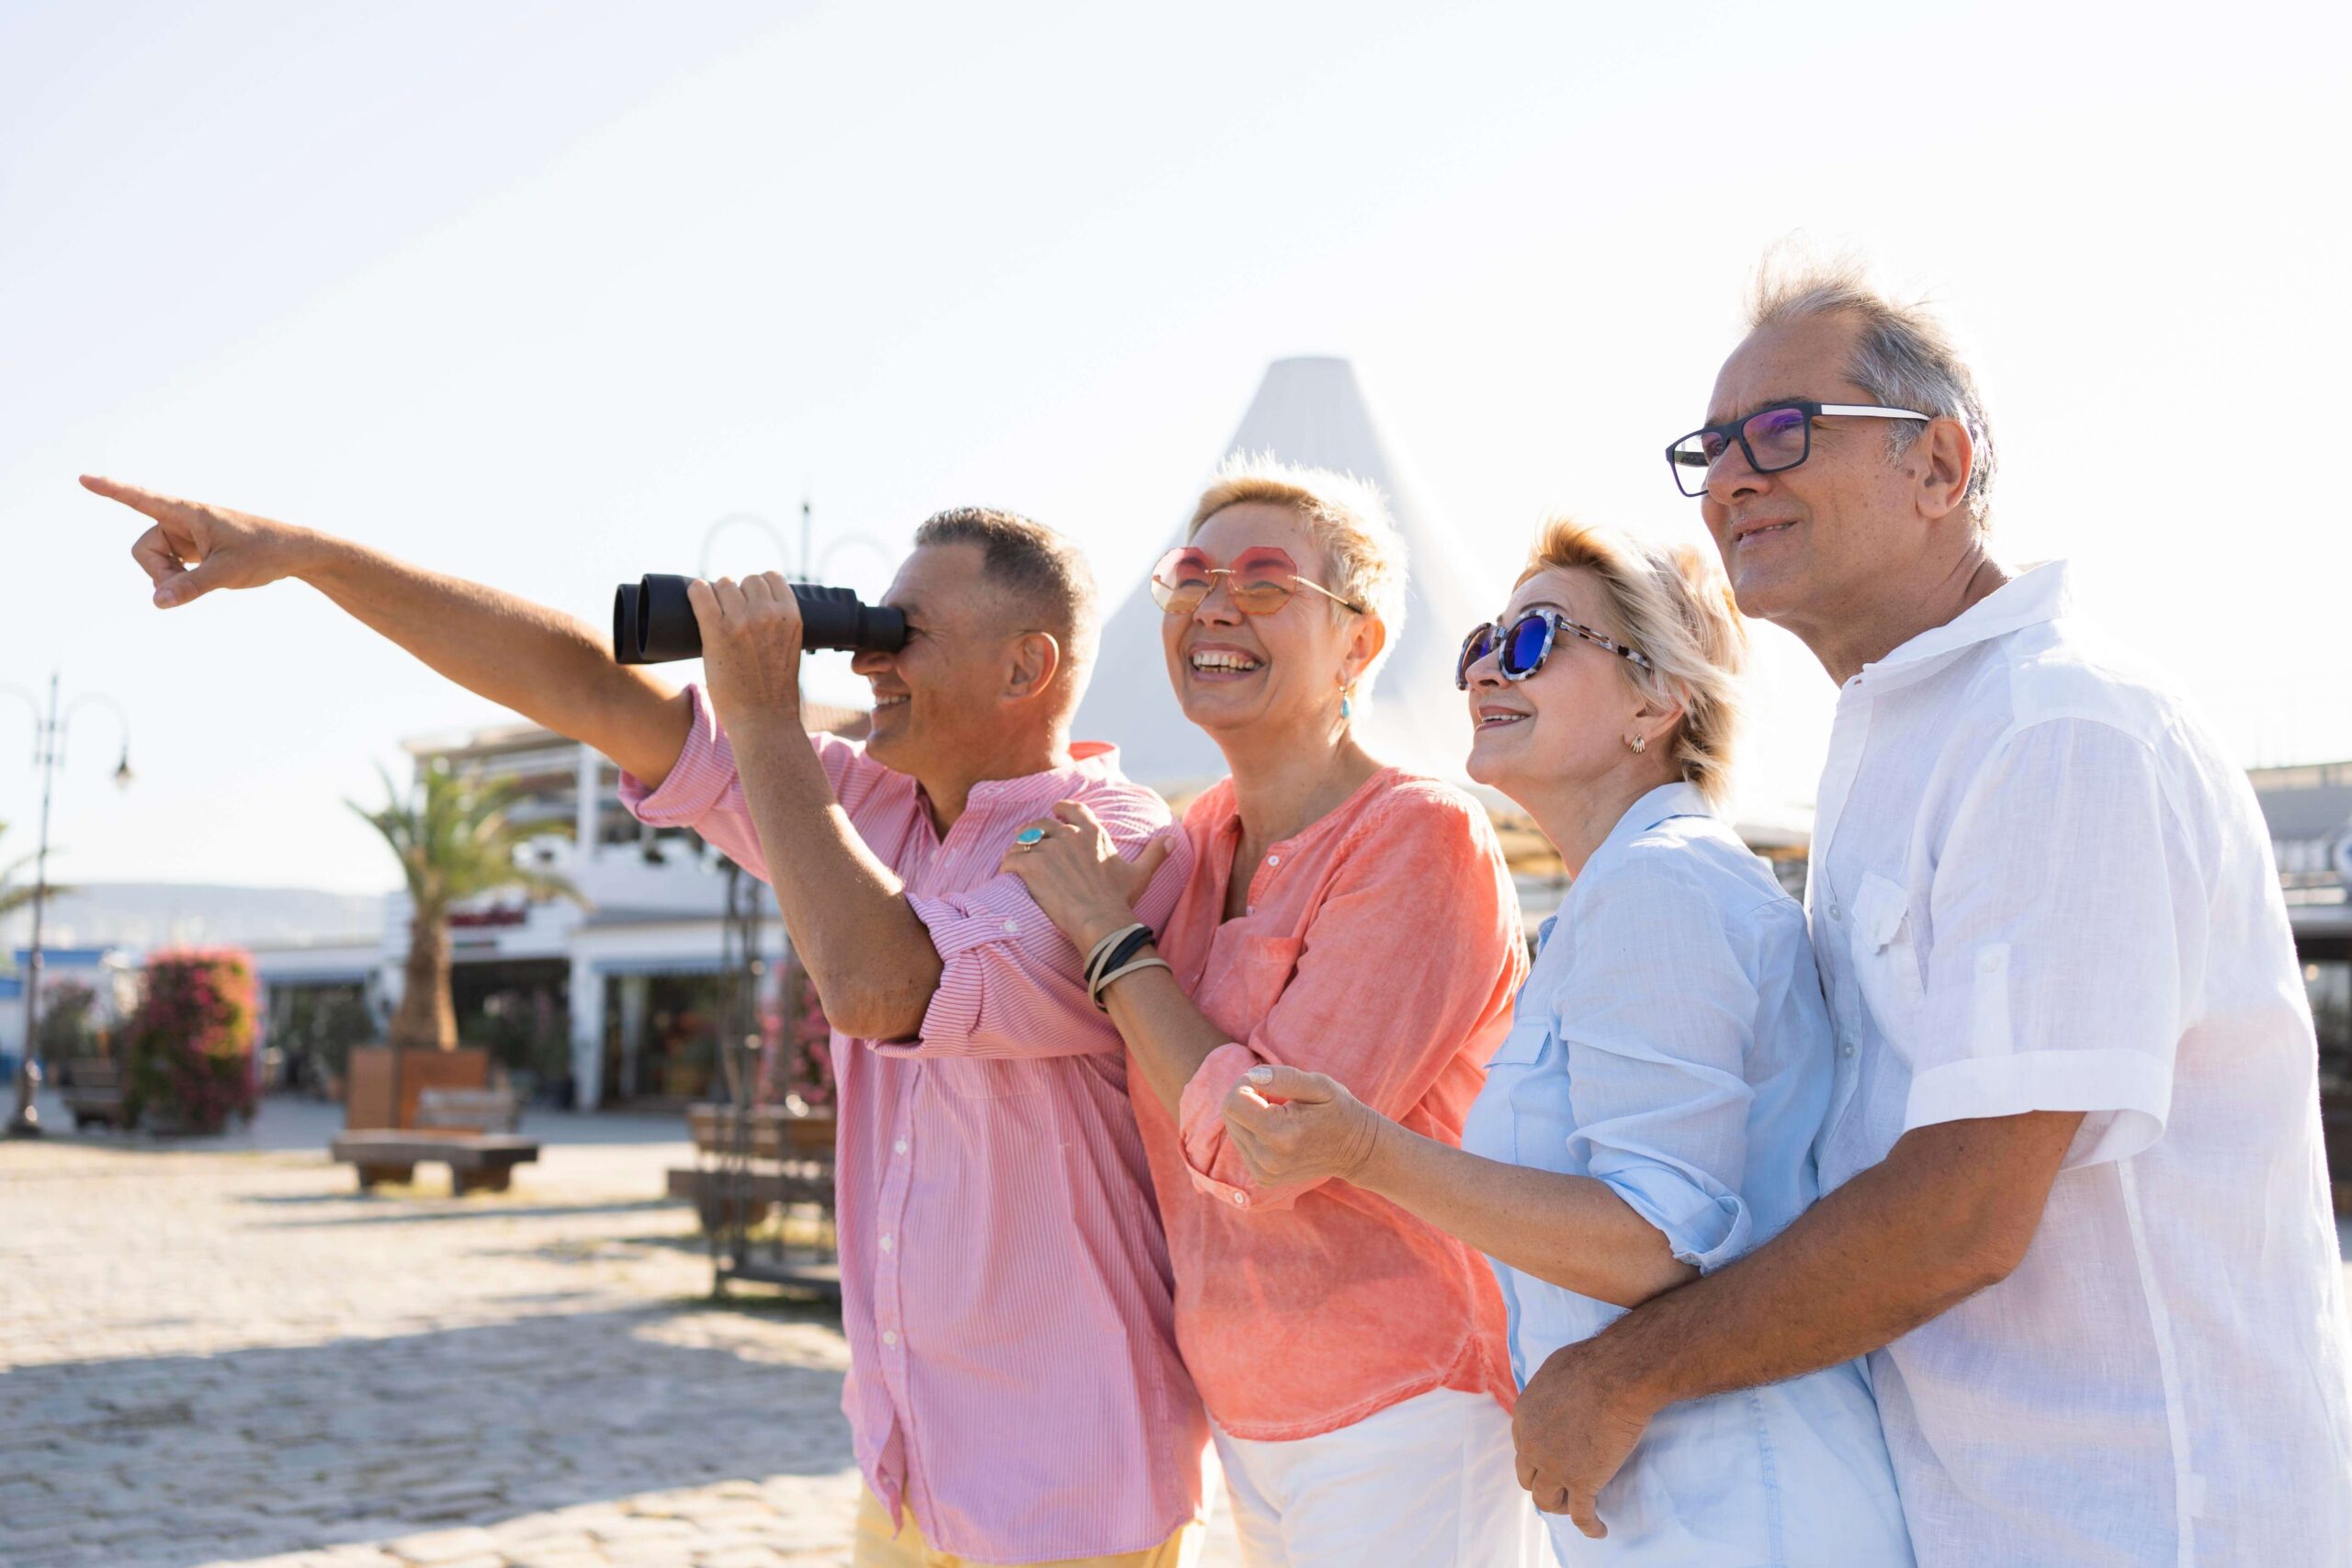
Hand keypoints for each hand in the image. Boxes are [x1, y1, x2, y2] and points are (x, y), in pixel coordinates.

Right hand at [82, 475, 319, 607]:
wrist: (293, 553)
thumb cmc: (264, 552)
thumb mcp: (228, 572)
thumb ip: (191, 587)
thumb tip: (156, 602)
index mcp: (188, 513)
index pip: (141, 499)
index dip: (111, 490)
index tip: (84, 478)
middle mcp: (181, 521)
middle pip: (143, 549)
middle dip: (158, 573)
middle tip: (189, 584)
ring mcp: (185, 536)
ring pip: (154, 562)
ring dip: (169, 578)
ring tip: (204, 580)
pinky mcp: (192, 549)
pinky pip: (168, 568)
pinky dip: (177, 580)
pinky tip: (203, 579)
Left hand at [688, 573, 804, 736]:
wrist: (763, 718)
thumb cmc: (774, 689)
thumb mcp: (790, 646)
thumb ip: (778, 623)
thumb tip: (753, 605)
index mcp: (791, 615)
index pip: (772, 578)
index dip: (758, 588)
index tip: (750, 601)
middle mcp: (768, 613)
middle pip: (747, 580)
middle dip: (738, 593)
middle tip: (731, 615)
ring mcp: (742, 621)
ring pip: (724, 584)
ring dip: (718, 595)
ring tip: (716, 616)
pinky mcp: (717, 632)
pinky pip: (701, 594)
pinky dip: (696, 591)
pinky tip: (695, 595)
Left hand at [1000, 799, 1174, 948]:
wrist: (1100, 921)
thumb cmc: (1119, 900)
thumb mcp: (1140, 873)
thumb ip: (1155, 853)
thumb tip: (1171, 839)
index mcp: (1093, 833)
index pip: (1074, 810)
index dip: (1062, 809)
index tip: (1056, 810)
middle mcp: (1069, 835)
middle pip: (1044, 823)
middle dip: (1035, 829)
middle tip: (1027, 836)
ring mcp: (1049, 849)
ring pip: (1025, 840)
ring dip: (1019, 847)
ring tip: (1015, 856)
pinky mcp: (1031, 866)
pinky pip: (1012, 859)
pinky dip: (1008, 865)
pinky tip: (1006, 873)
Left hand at [1221, 1063, 1384, 1187]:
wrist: (1356, 1150)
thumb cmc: (1339, 1111)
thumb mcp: (1320, 1086)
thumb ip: (1285, 1078)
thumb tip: (1252, 1076)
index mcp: (1280, 1135)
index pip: (1232, 1103)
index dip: (1244, 1084)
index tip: (1267, 1082)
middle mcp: (1267, 1159)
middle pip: (1229, 1115)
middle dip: (1247, 1098)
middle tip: (1276, 1096)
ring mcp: (1264, 1173)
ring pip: (1233, 1129)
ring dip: (1250, 1114)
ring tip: (1280, 1113)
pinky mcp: (1263, 1178)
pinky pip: (1242, 1144)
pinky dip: (1254, 1131)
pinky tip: (1278, 1129)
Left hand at [1513, 1338, 1657, 1537]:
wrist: (1615, 1377)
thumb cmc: (1592, 1363)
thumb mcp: (1555, 1370)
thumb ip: (1550, 1388)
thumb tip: (1558, 1387)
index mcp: (1523, 1417)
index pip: (1522, 1447)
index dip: (1536, 1456)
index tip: (1551, 1458)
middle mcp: (1531, 1445)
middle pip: (1528, 1477)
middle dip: (1542, 1482)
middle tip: (1560, 1484)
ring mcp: (1554, 1467)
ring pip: (1546, 1500)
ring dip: (1559, 1505)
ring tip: (1574, 1507)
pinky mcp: (1581, 1482)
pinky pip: (1580, 1515)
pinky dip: (1590, 1527)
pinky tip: (1599, 1530)